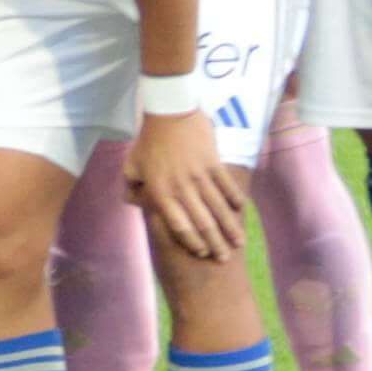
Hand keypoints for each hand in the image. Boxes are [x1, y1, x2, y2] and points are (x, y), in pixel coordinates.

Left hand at [128, 106, 253, 265]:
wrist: (168, 111)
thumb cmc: (148, 140)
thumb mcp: (131, 164)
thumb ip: (131, 186)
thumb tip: (132, 201)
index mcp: (161, 192)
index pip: (179, 225)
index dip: (192, 241)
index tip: (202, 253)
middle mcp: (181, 188)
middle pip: (202, 222)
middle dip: (215, 244)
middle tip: (225, 259)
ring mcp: (199, 175)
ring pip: (218, 208)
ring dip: (229, 227)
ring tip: (238, 243)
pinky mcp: (213, 162)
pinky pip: (226, 185)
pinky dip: (234, 199)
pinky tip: (240, 212)